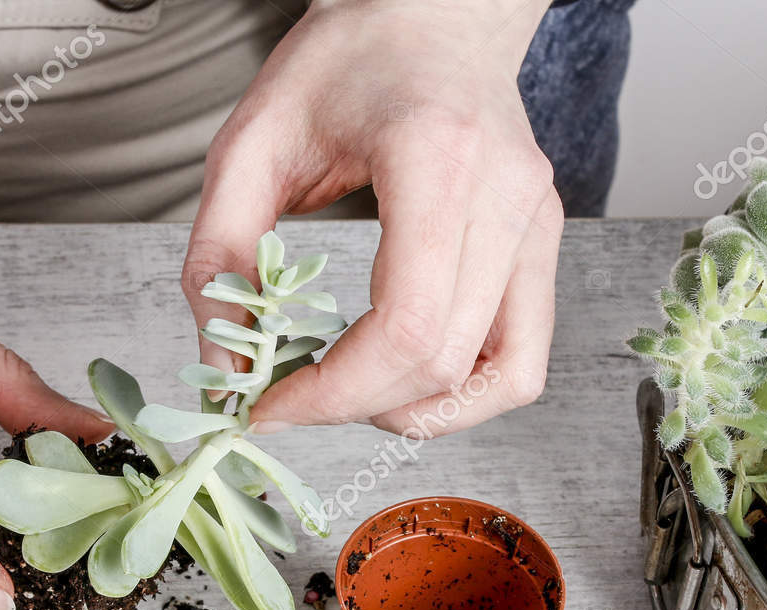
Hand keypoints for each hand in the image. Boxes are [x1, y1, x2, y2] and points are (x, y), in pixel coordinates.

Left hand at [183, 0, 560, 438]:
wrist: (434, 13)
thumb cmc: (350, 58)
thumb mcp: (253, 137)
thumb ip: (223, 249)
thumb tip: (224, 360)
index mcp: (437, 158)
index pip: (406, 324)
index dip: (333, 393)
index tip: (271, 406)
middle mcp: (505, 196)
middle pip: (444, 362)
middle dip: (355, 406)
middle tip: (293, 399)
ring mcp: (537, 224)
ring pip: (500, 378)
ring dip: (417, 412)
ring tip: (353, 392)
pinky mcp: (543, 244)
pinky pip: (523, 361)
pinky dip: (464, 394)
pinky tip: (406, 380)